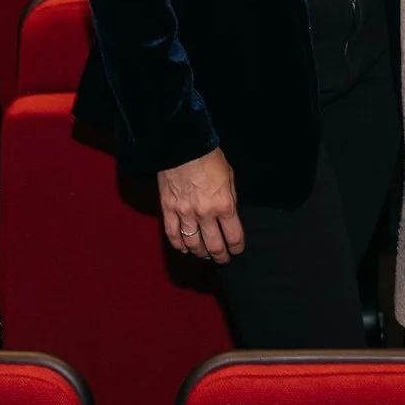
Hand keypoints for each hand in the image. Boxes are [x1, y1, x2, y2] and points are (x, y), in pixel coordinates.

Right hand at [158, 148, 245, 262]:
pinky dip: (179, 245)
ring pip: (193, 244)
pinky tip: (185, 249)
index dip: (237, 248)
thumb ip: (230, 198)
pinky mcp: (168, 210)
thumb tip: (230, 215)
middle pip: (214, 246)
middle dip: (221, 256)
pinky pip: (173, 234)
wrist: (182, 145)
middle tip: (223, 259)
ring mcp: (184, 214)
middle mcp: (205, 214)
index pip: (233, 237)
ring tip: (205, 255)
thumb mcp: (229, 176)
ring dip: (201, 253)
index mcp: (224, 205)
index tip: (237, 250)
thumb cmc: (209, 157)